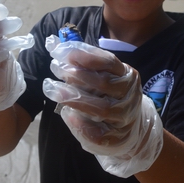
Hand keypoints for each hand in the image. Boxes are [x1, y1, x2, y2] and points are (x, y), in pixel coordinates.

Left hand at [43, 36, 162, 176]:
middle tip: (56, 68)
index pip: (109, 62)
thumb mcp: (105, 76)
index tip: (62, 52)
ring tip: (52, 89)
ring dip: (75, 98)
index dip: (86, 56)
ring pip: (101, 108)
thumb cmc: (111, 96)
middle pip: (104, 83)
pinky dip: (81, 124)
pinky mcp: (117, 138)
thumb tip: (55, 45)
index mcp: (128, 75)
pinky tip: (67, 114)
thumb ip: (84, 63)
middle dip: (77, 75)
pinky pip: (99, 133)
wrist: (130, 129)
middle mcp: (130, 95)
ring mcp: (125, 118)